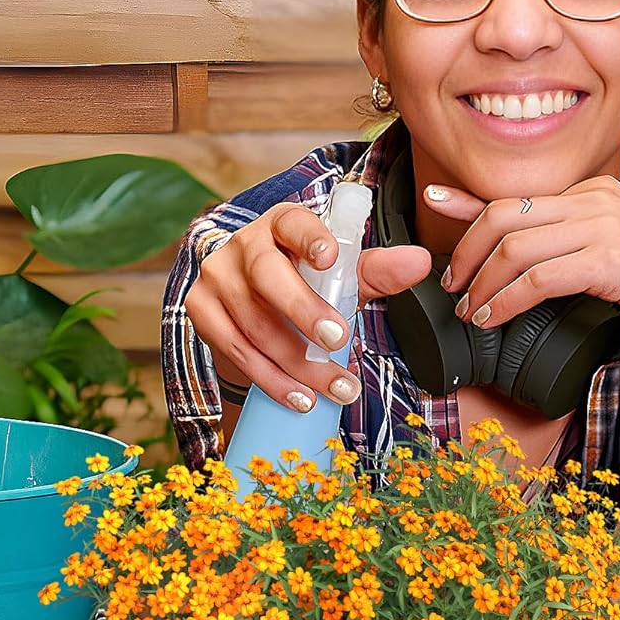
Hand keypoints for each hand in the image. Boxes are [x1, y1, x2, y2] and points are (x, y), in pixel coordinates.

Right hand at [184, 202, 428, 412]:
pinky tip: (300, 397)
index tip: (330, 257)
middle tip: (339, 341)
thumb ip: (378, 271)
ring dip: (298, 363)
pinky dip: (271, 379)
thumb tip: (419, 261)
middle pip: (267, 276)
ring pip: (255, 323)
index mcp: (283, 225)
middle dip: (304, 311)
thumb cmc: (307, 286)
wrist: (255, 313)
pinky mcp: (200, 310)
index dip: (310, 238)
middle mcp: (244, 244)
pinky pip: (235, 349)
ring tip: (337, 388)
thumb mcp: (343, 277)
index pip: (294, 222)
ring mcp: (217, 277)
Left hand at [427, 177, 619, 341]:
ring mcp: (601, 225)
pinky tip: (495, 318)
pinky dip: (506, 299)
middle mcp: (593, 198)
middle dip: (466, 251)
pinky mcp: (607, 258)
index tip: (434, 200)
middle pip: (504, 216)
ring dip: (482, 283)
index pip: (519, 194)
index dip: (471, 203)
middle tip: (451, 285)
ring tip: (470, 311)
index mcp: (596, 189)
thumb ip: (577, 240)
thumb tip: (533, 257)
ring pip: (513, 247)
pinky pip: (538, 276)